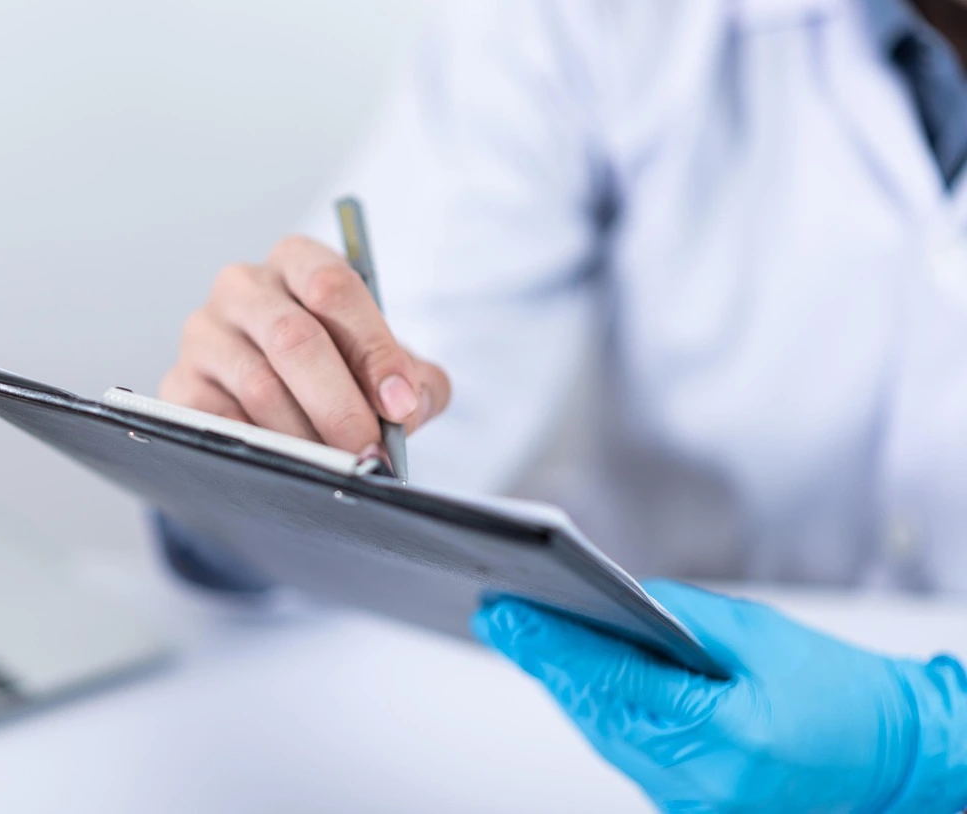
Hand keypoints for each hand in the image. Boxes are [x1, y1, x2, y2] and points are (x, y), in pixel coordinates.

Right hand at [160, 236, 450, 452]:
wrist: (282, 400)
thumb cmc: (341, 370)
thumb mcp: (387, 366)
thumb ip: (415, 381)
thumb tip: (407, 410)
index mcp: (297, 260)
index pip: (332, 286)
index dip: (371, 347)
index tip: (398, 402)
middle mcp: (243, 287)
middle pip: (294, 338)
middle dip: (340, 403)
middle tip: (369, 450)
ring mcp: (204, 334)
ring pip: (259, 386)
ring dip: (306, 435)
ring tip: (339, 467)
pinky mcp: (179, 384)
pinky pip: (220, 421)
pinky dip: (262, 448)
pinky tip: (290, 465)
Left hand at [474, 580, 966, 812]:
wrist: (893, 760)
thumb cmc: (841, 694)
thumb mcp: (763, 635)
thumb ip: (684, 617)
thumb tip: (619, 600)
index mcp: (722, 733)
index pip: (612, 682)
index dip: (550, 645)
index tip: (505, 614)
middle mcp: (699, 780)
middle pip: (597, 712)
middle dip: (545, 662)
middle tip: (499, 618)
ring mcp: (693, 802)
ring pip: (606, 736)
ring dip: (568, 689)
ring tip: (525, 640)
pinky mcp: (691, 807)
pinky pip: (630, 755)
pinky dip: (603, 715)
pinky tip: (578, 682)